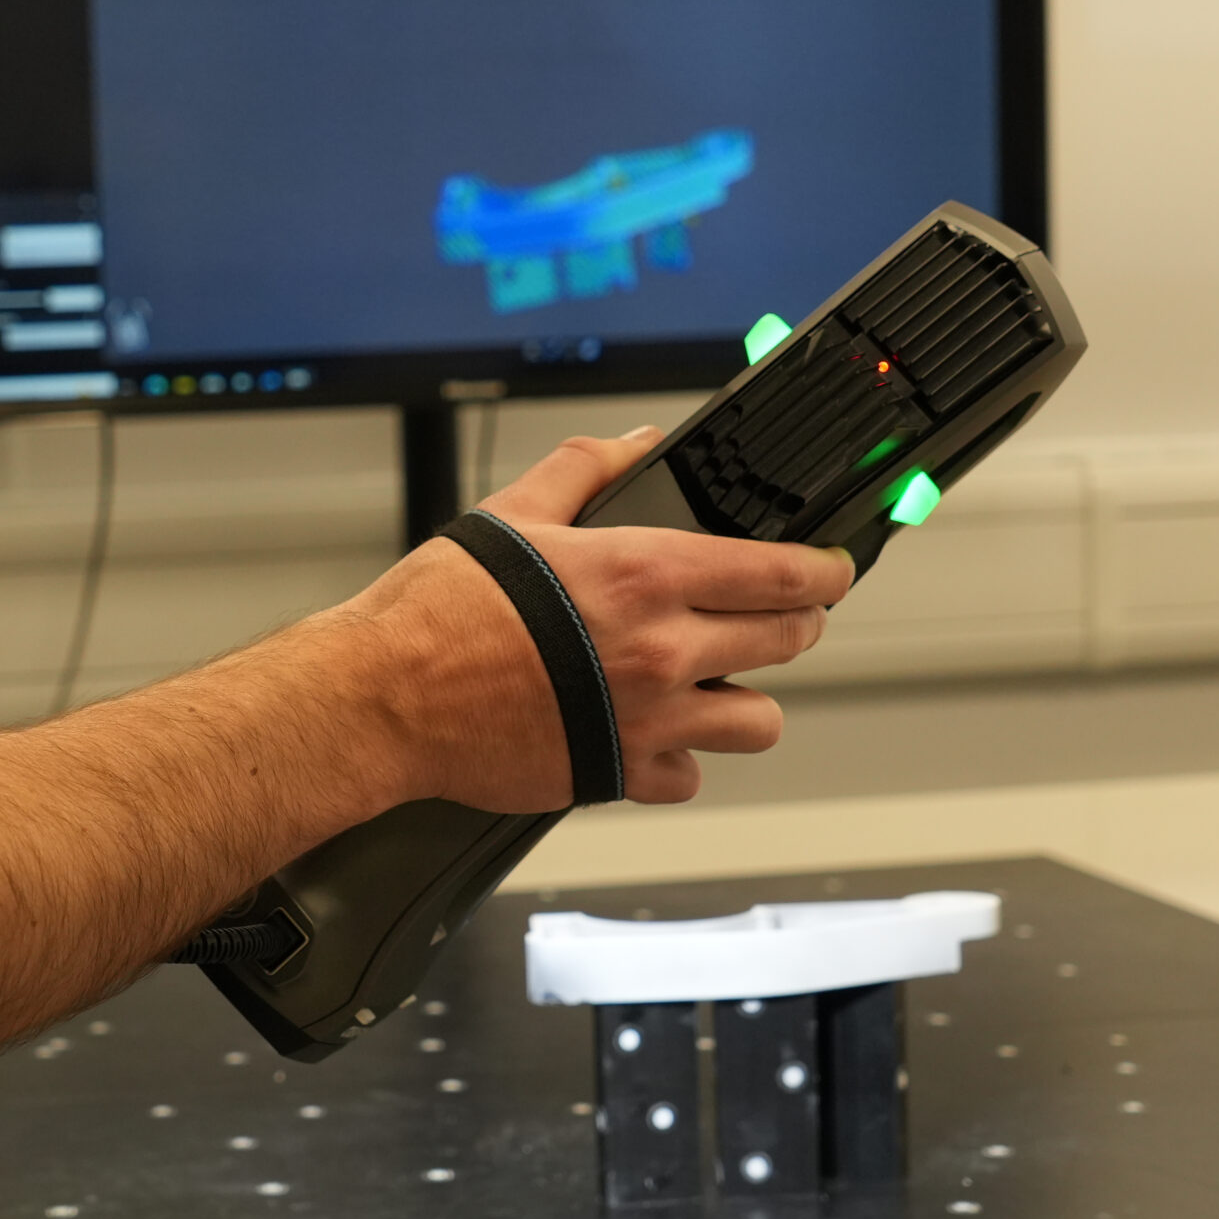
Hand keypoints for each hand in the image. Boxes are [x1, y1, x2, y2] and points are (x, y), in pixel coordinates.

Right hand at [350, 428, 853, 811]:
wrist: (386, 696)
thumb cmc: (439, 608)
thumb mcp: (515, 511)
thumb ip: (588, 468)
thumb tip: (637, 442)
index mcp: (647, 573)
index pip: (782, 573)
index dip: (824, 570)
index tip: (831, 570)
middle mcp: (664, 648)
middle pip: (789, 641)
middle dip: (796, 623)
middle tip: (779, 617)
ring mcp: (649, 718)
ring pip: (760, 721)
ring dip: (747, 699)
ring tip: (718, 683)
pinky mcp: (618, 772)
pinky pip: (689, 776)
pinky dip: (679, 758)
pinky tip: (651, 732)